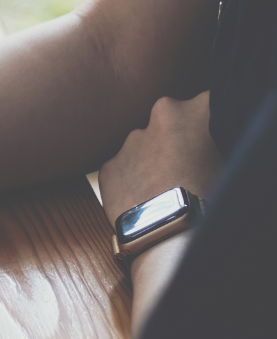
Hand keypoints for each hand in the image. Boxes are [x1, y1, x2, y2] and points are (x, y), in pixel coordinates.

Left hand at [97, 92, 220, 226]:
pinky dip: (134, 178)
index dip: (211, 121)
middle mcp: (158, 115)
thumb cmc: (212, 198)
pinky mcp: (108, 165)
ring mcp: (129, 141)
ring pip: (146, 143)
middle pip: (173, 119)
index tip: (213, 138)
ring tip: (171, 187)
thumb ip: (217, 141)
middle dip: (181, 137)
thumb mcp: (229, 160)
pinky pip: (125, 166)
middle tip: (193, 165)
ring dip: (156, 158)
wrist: (172, 236)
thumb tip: (210, 146)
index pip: (208, 103)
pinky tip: (149, 198)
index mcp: (192, 109)